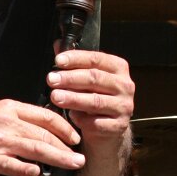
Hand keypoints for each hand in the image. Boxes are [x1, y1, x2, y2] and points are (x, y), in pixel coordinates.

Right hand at [0, 99, 86, 175]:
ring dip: (58, 157)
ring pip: (36, 148)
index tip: (75, 137)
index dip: (64, 127)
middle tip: (80, 156)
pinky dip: (29, 170)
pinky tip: (40, 174)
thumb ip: (15, 121)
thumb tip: (38, 132)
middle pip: (44, 133)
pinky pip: (14, 165)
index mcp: (8, 108)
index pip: (44, 115)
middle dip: (67, 146)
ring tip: (73, 164)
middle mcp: (5, 122)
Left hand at [46, 50, 134, 175]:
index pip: (96, 59)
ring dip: (73, 98)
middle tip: (51, 79)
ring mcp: (124, 107)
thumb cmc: (94, 99)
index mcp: (118, 69)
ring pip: (95, 101)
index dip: (76, 58)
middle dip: (70, 78)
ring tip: (55, 96)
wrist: (108, 131)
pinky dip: (81, 119)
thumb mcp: (86, 80)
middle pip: (95, 79)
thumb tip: (57, 44)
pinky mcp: (118, 126)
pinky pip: (96, 122)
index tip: (58, 61)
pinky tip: (70, 116)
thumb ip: (74, 63)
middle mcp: (125, 86)